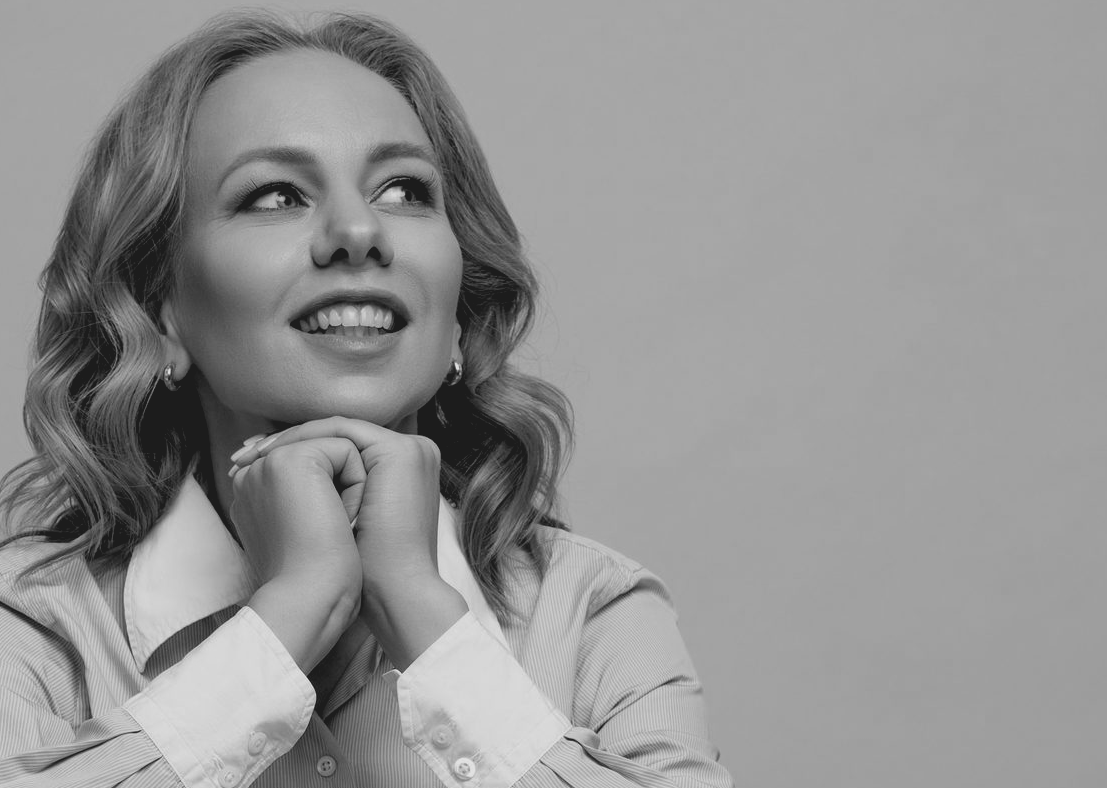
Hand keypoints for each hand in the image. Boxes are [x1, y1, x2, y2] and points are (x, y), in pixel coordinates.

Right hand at [229, 435, 364, 672]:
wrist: (313, 597)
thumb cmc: (314, 577)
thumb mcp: (306, 529)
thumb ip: (307, 498)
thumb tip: (331, 483)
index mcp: (251, 490)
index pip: (306, 462)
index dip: (334, 484)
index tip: (334, 526)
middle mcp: (254, 471)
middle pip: (324, 453)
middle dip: (341, 487)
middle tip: (333, 531)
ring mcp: (271, 461)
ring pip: (337, 451)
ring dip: (349, 488)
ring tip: (339, 527)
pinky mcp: (295, 458)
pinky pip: (346, 451)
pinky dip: (356, 485)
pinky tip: (343, 519)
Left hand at [232, 417, 468, 669]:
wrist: (390, 590)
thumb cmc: (359, 570)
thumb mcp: (336, 524)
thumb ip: (320, 495)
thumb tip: (272, 482)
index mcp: (399, 472)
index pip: (340, 450)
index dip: (294, 453)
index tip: (249, 463)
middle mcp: (409, 455)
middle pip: (336, 437)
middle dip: (287, 442)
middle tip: (243, 454)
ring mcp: (409, 450)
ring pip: (338, 431)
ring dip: (294, 440)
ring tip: (255, 455)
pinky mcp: (401, 452)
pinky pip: (346, 432)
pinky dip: (311, 440)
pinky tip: (277, 454)